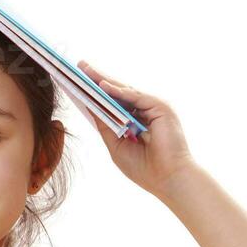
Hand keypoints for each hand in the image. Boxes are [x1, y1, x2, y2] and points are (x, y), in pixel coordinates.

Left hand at [77, 59, 196, 195]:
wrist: (169, 179)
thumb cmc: (145, 168)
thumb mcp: (117, 145)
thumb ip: (105, 125)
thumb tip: (90, 107)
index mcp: (136, 122)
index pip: (113, 103)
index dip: (96, 93)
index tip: (78, 82)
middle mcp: (145, 112)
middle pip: (118, 92)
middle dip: (98, 79)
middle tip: (80, 66)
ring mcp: (153, 108)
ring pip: (125, 90)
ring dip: (105, 80)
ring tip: (86, 71)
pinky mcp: (161, 107)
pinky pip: (136, 96)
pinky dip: (119, 91)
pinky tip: (103, 86)